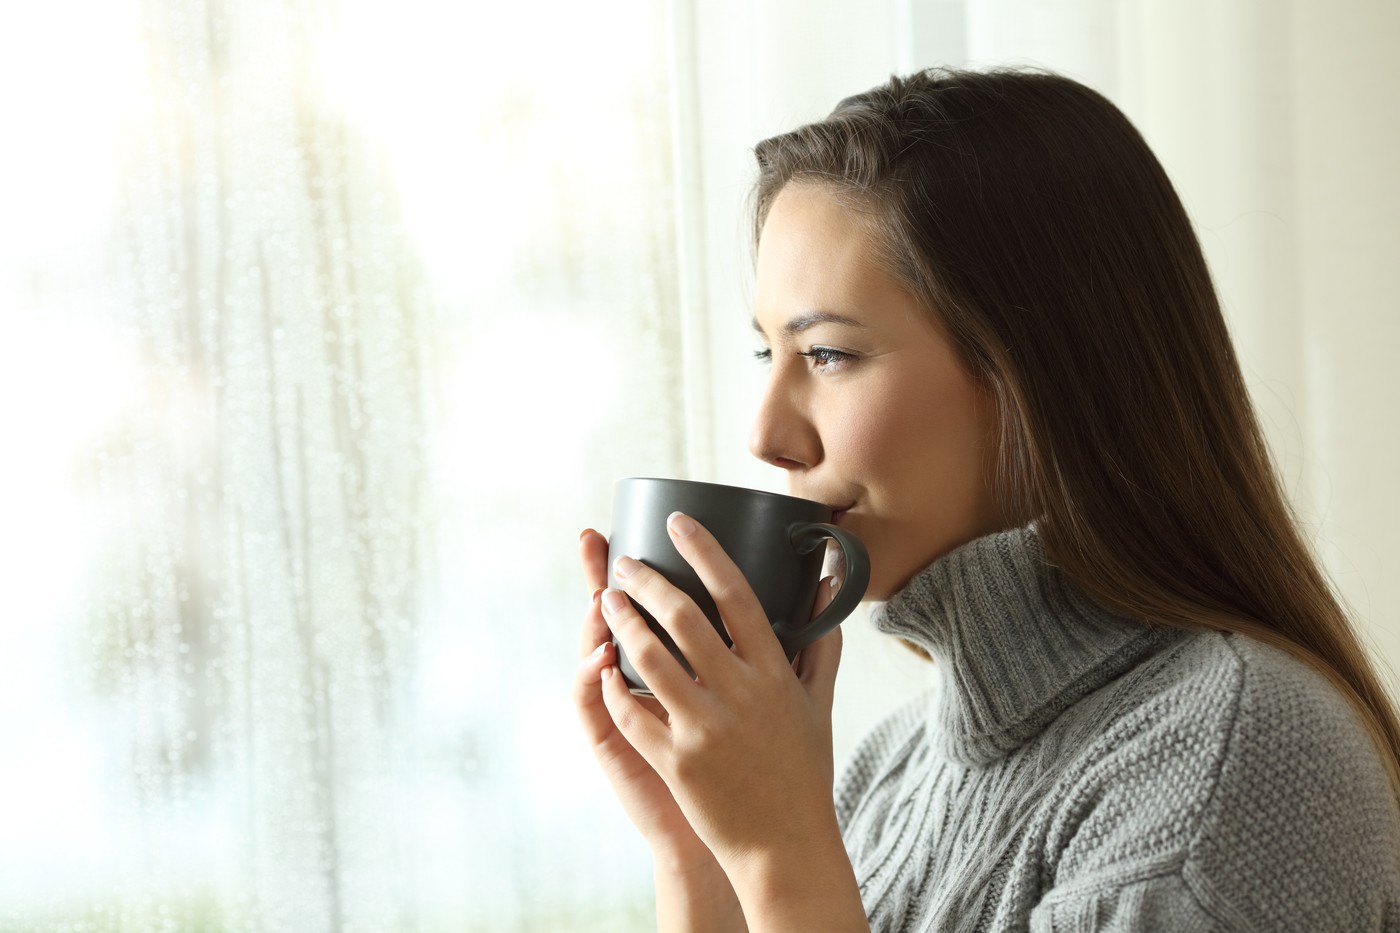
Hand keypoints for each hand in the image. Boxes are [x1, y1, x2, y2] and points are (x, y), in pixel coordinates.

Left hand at [596, 512, 845, 888]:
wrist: (786, 845)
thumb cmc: (803, 771)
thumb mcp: (818, 703)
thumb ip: (821, 642)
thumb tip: (827, 587)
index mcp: (773, 673)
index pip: (736, 594)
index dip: (704, 552)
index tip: (678, 523)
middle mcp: (739, 694)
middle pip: (683, 618)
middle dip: (646, 581)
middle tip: (623, 563)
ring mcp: (705, 728)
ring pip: (650, 658)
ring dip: (621, 623)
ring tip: (605, 601)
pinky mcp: (677, 762)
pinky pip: (633, 712)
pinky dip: (614, 685)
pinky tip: (603, 664)